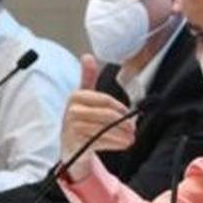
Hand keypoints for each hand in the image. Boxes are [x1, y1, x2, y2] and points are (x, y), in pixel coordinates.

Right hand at [60, 55, 134, 179]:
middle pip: (106, 115)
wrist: (69, 146)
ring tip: (131, 138)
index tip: (128, 113)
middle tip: (133, 128)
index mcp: (76, 97)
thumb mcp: (84, 97)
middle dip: (123, 123)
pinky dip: (116, 144)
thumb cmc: (80, 119)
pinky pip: (101, 142)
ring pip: (106, 129)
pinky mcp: (77, 143)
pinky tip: (124, 144)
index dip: (120, 107)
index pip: (104, 100)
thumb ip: (88, 77)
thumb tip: (87, 56)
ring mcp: (73, 128)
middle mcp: (72, 111)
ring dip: (122, 135)